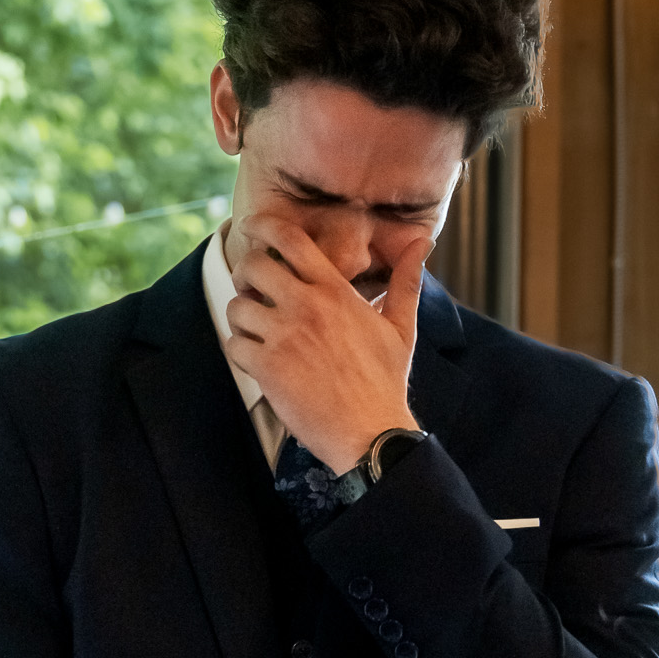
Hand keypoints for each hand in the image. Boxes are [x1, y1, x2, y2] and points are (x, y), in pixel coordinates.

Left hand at [224, 212, 430, 472]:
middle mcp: (307, 307)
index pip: (291, 239)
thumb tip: (424, 240)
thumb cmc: (386, 382)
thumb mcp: (401, 327)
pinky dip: (239, 350)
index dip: (264, 226)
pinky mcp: (268, 368)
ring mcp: (285, 337)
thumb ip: (405, 280)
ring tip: (256, 329)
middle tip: (252, 289)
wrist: (370, 432)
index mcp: (336, 291)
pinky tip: (256, 359)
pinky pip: (234, 344)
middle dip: (246, 274)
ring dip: (241, 317)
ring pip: (237, 307)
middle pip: (253, 265)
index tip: (252, 227)